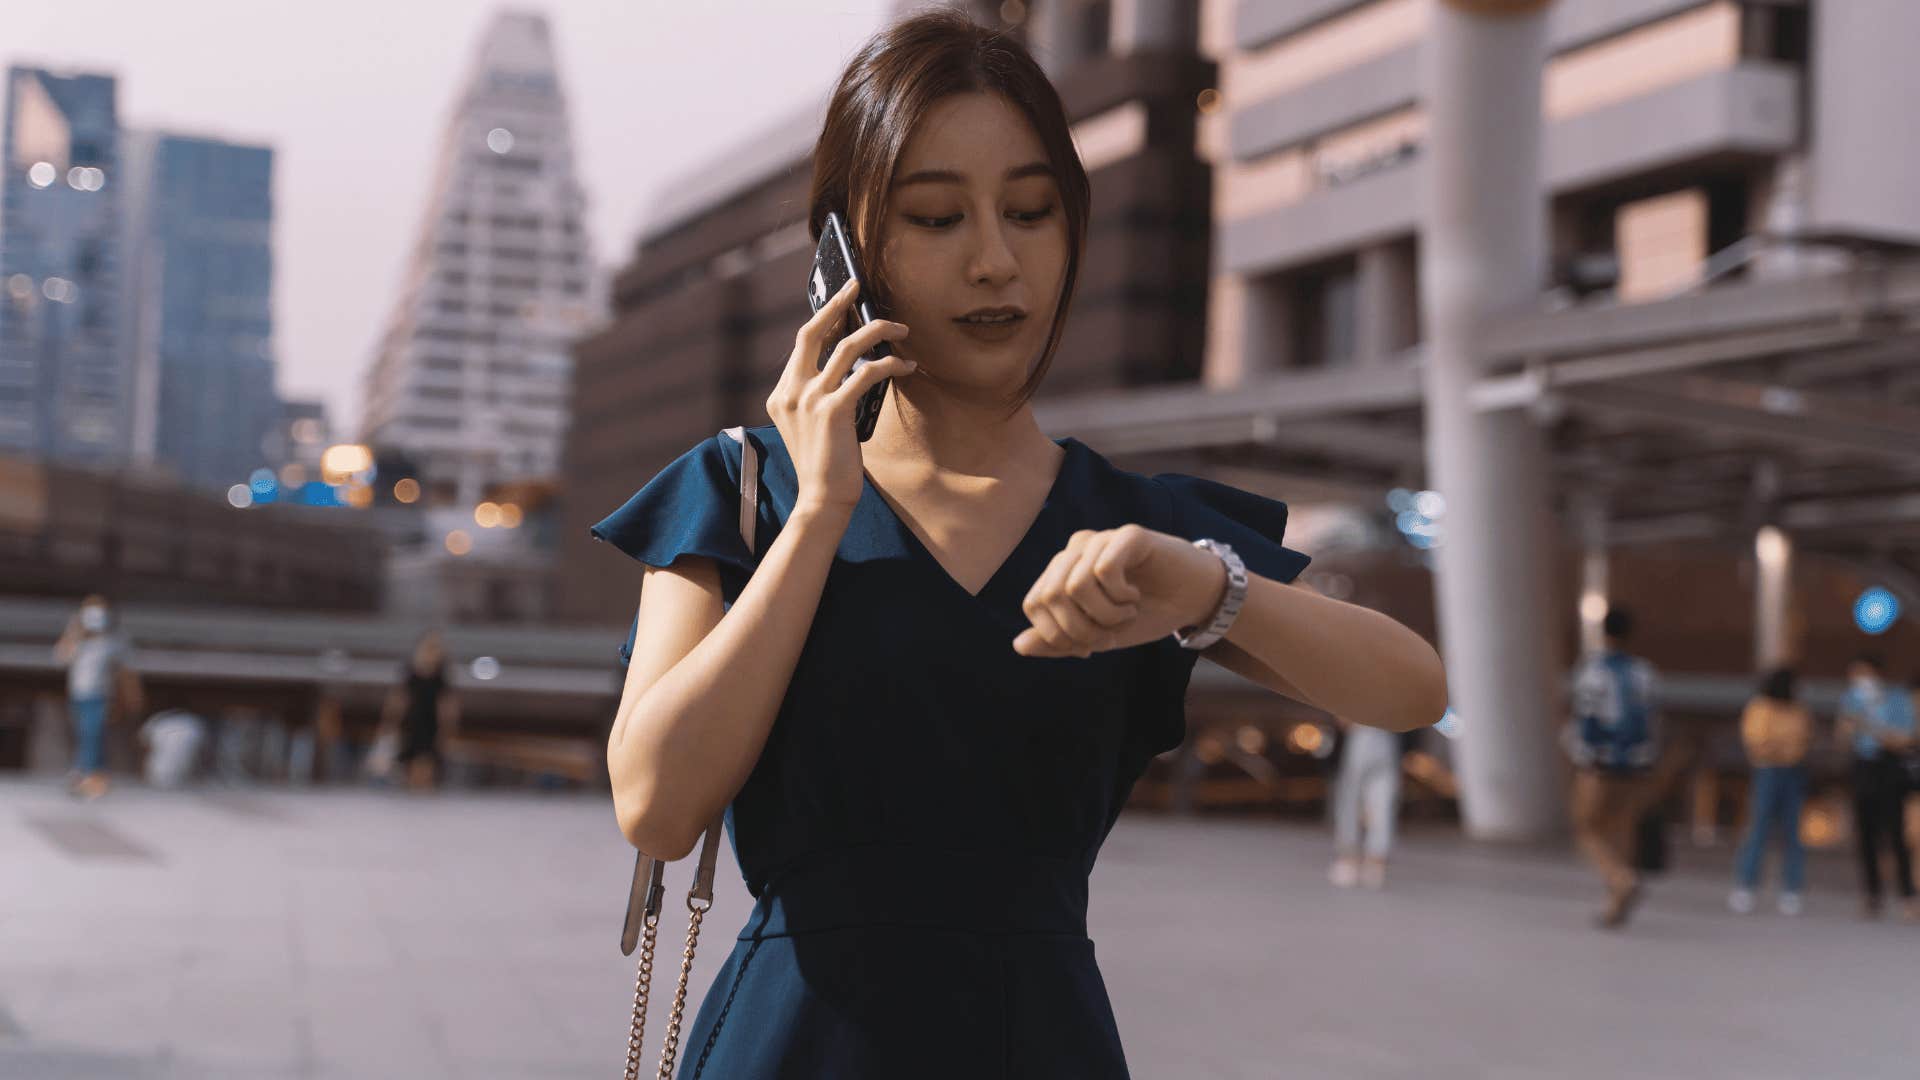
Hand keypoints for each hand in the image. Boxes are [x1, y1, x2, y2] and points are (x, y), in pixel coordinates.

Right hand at [767, 278, 914, 515]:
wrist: (822, 498)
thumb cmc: (825, 463)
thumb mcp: (813, 425)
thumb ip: (819, 396)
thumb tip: (853, 365)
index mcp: (782, 394)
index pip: (803, 344)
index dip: (824, 318)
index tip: (842, 300)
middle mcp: (792, 392)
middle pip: (812, 332)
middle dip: (837, 303)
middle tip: (858, 285)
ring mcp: (810, 400)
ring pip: (846, 347)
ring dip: (878, 331)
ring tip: (901, 328)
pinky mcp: (833, 410)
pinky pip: (866, 374)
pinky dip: (889, 365)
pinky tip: (906, 365)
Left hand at [1013, 525, 1226, 658]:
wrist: (1194, 600)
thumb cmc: (1146, 615)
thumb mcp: (1099, 637)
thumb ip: (1059, 642)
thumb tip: (1018, 646)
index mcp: (1062, 571)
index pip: (1034, 605)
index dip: (1058, 635)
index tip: (1091, 645)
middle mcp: (1075, 550)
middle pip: (1050, 596)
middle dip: (1080, 630)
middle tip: (1111, 634)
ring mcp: (1100, 539)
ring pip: (1075, 585)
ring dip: (1104, 615)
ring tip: (1126, 615)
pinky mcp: (1128, 535)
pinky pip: (1103, 569)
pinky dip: (1119, 596)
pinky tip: (1134, 597)